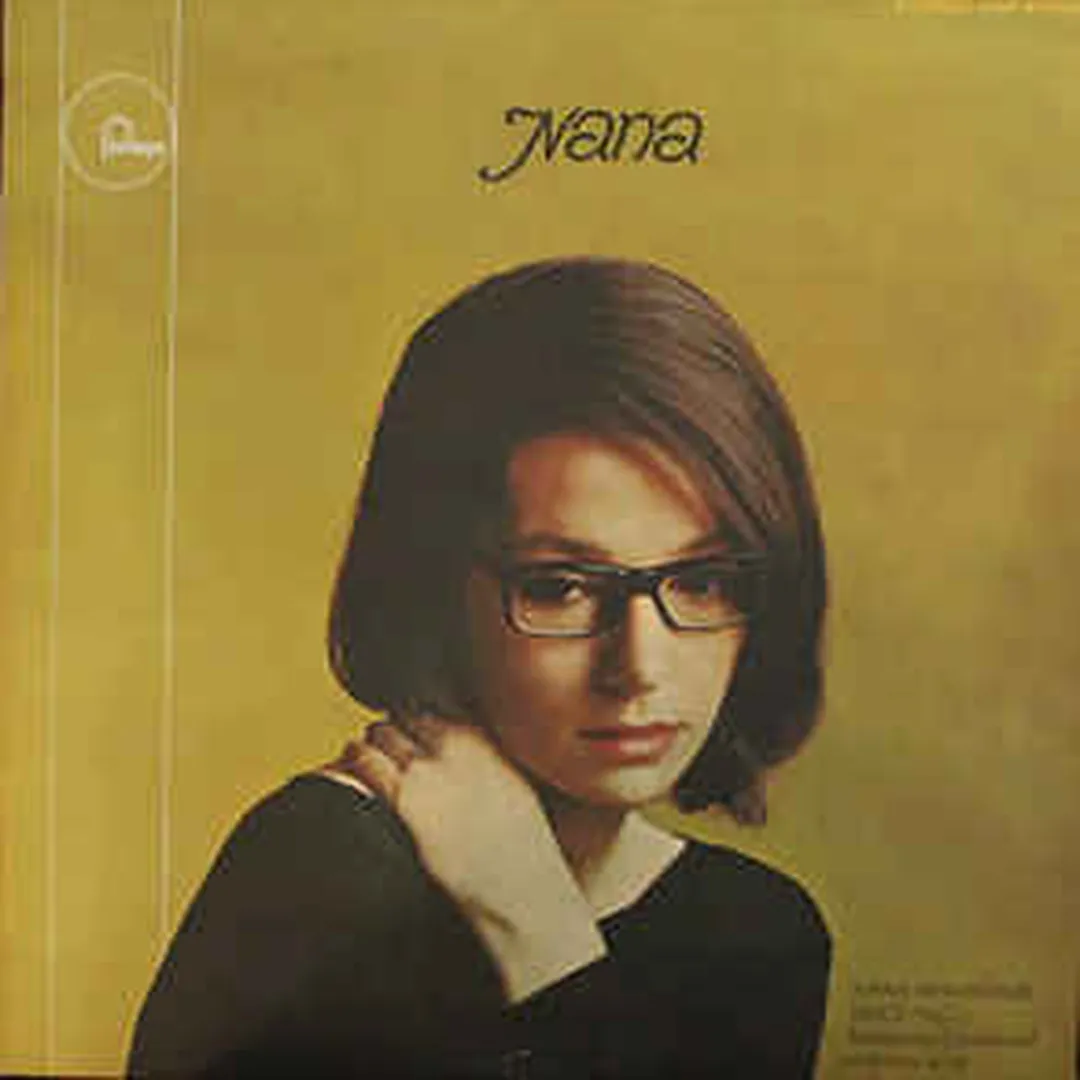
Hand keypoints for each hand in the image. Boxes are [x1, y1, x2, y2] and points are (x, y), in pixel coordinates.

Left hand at [327, 716, 605, 1001]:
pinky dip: (355, 759)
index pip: (434, 707)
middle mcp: (457, 745)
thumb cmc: (519, 846)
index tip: (408, 735)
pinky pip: (366, 761)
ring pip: (381, 732)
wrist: (518, 885)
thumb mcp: (513, 783)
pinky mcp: (406, 799)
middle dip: (391, 730)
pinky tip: (349, 766)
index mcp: (484, 738)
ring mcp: (430, 770)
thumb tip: (465, 753)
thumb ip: (485, 758)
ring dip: (370, 742)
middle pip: (404, 716)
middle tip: (383, 748)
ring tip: (363, 755)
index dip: (415, 721)